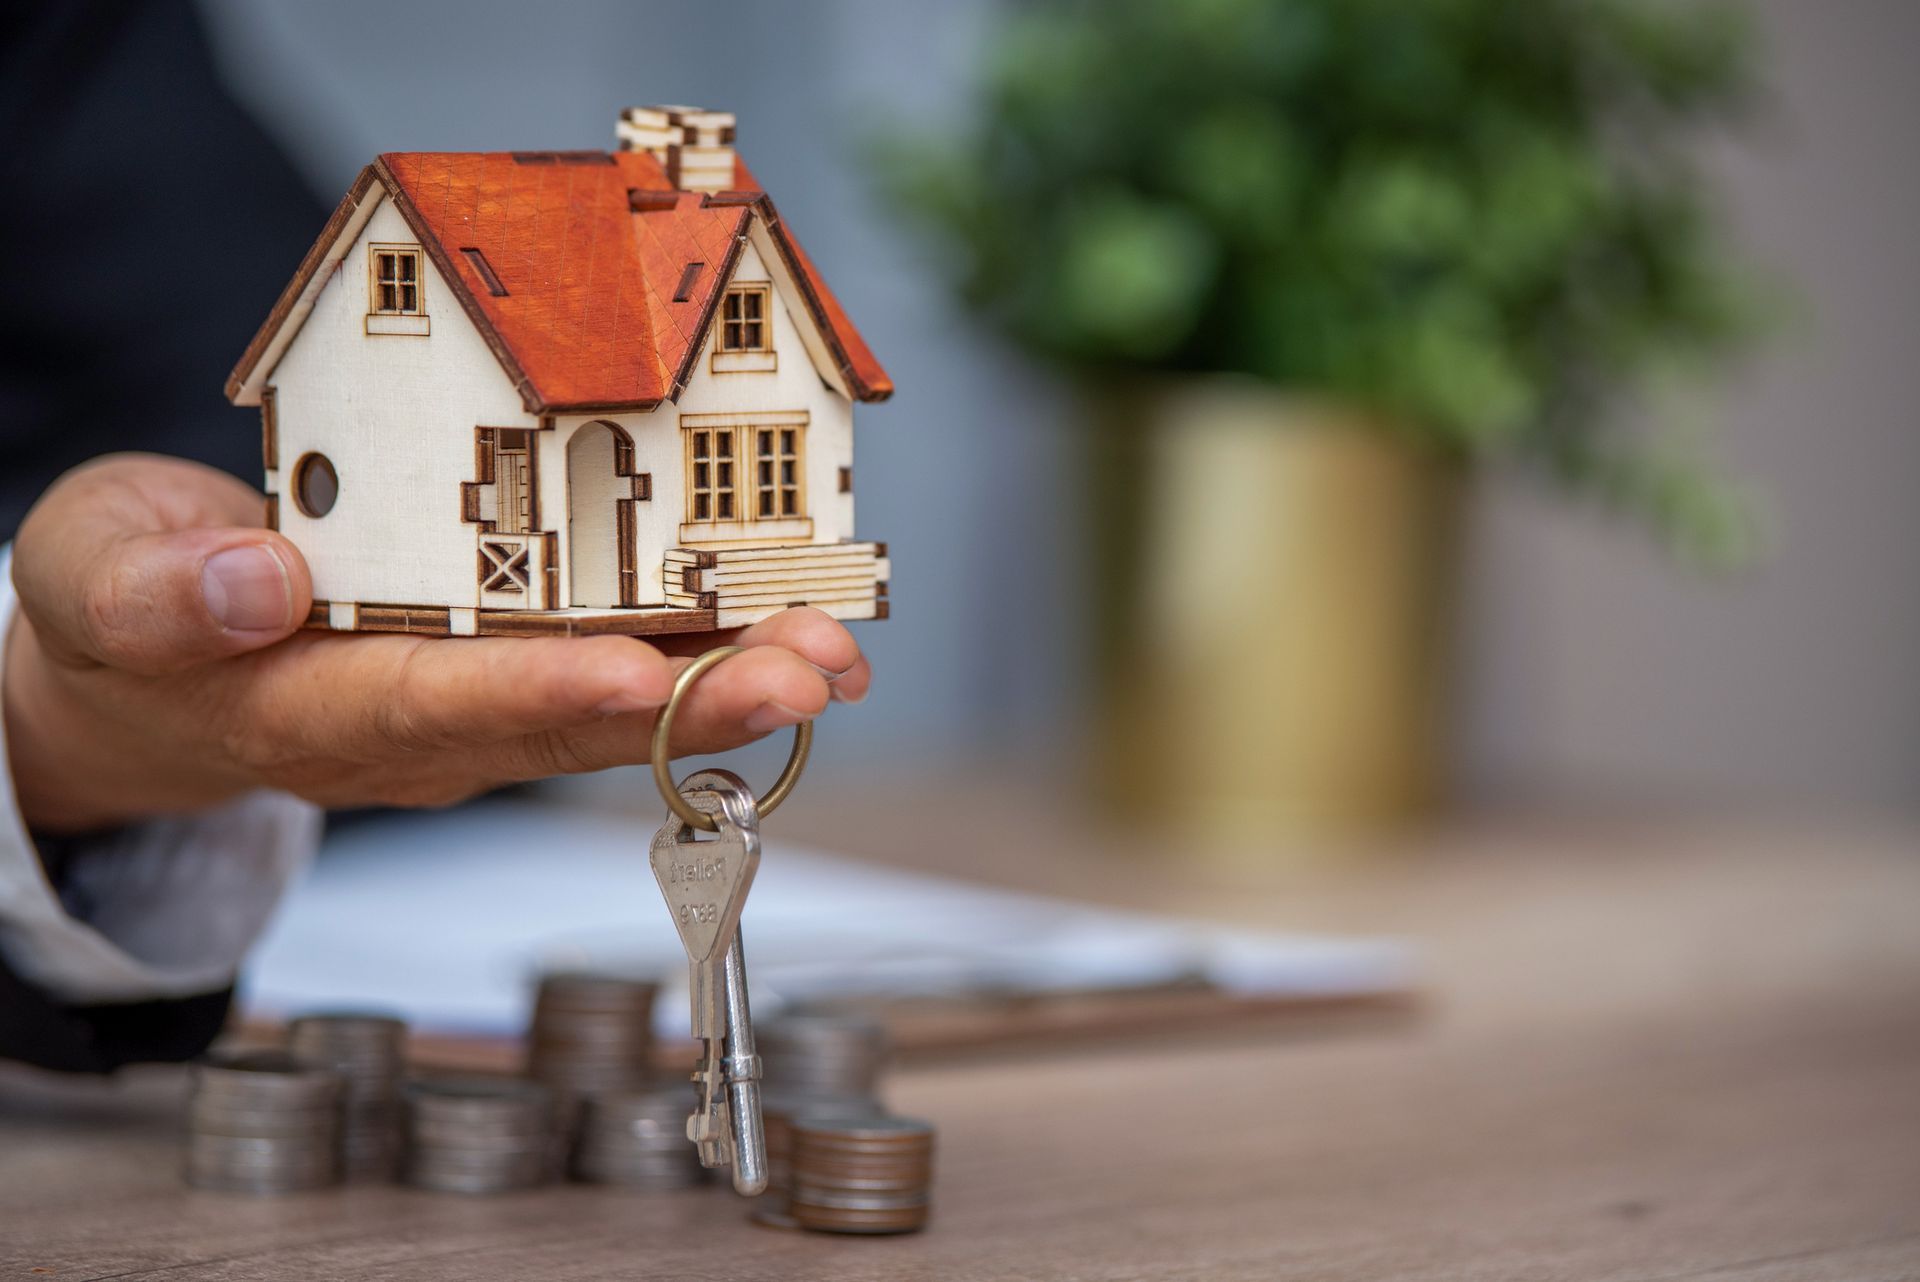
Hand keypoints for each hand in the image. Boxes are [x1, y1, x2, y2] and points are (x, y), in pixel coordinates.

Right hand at [3, 454, 870, 832]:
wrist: (153, 660)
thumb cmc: (128, 610)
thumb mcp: (94, 576)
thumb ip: (152, 592)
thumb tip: (256, 585)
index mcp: (303, 706)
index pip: (429, 705)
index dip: (537, 694)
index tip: (638, 675)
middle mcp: (410, 729)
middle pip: (562, 726)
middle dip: (696, 704)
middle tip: (805, 671)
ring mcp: (468, 712)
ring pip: (612, 710)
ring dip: (731, 684)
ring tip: (832, 652)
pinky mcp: (507, 678)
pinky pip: (616, 672)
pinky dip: (706, 650)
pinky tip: (788, 626)